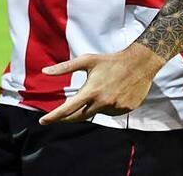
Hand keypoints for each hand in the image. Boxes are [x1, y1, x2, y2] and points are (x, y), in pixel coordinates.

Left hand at [38, 45, 164, 123]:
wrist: (139, 64)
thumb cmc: (110, 61)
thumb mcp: (86, 60)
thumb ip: (64, 67)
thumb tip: (45, 71)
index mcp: (91, 91)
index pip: (68, 109)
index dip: (54, 116)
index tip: (43, 121)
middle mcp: (102, 102)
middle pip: (79, 117)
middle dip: (68, 117)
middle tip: (60, 116)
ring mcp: (115, 108)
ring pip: (97, 113)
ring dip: (93, 106)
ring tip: (102, 89)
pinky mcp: (125, 110)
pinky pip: (110, 112)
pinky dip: (106, 106)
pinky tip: (113, 93)